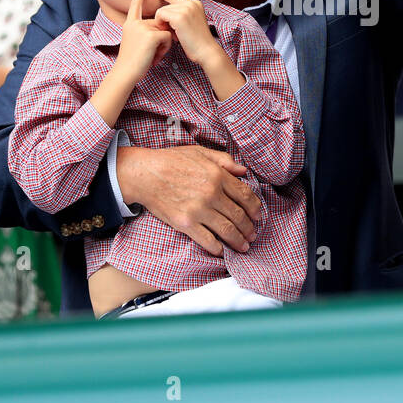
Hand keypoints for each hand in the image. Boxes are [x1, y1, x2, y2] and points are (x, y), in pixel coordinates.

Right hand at [111, 0, 172, 83]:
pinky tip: (154, 56)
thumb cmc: (133, 62)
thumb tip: (163, 27)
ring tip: (150, 56)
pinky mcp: (151, 35)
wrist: (126, 72)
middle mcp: (135, 23)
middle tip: (149, 53)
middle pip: (159, 24)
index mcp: (130, 24)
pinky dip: (165, 48)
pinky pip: (168, 37)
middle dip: (160, 39)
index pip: (136, 6)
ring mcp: (143, 28)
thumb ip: (146, 32)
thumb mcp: (137, 42)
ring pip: (165, 31)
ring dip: (163, 46)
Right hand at [117, 144, 261, 254]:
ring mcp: (199, 210)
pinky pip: (207, 240)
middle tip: (253, 235)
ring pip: (227, 230)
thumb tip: (244, 170)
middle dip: (249, 228)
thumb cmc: (171, 160)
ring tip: (244, 246)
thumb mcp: (200, 152)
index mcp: (218, 175)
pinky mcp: (185, 223)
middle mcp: (211, 193)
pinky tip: (222, 251)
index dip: (255, 208)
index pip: (245, 195)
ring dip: (238, 240)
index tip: (258, 216)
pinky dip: (217, 248)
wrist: (144, 173)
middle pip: (239, 215)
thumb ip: (224, 160)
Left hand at [151, 0, 245, 99]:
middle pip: (166, 5)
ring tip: (176, 34)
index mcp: (195, 3)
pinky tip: (172, 34)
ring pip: (162, 10)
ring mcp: (186, 8)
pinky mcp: (180, 16)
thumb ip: (181, 15)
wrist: (207, 51)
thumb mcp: (191, 24)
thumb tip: (164, 12)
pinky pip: (160, 15)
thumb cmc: (198, 43)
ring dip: (164, 24)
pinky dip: (162, 25)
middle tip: (175, 33)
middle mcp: (191, 3)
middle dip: (165, 20)